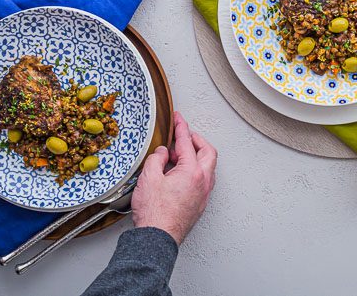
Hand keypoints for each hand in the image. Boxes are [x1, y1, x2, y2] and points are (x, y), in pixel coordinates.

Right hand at [131, 111, 217, 244]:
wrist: (157, 239)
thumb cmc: (155, 214)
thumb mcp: (149, 178)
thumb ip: (157, 159)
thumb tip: (163, 153)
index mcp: (193, 172)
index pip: (187, 142)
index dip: (181, 127)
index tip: (178, 118)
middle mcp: (203, 182)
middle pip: (207, 152)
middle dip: (196, 140)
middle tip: (183, 135)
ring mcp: (203, 194)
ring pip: (207, 167)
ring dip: (195, 157)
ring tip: (176, 156)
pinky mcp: (198, 204)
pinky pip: (202, 180)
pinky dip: (194, 170)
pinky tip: (178, 173)